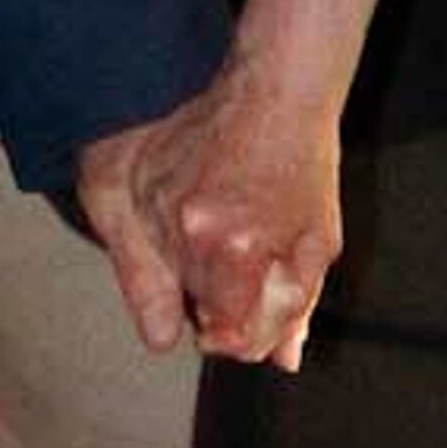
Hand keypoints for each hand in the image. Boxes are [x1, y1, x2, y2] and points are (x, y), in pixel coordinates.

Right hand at [79, 52, 342, 371]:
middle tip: (248, 266)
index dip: (246, 338)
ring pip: (163, 277)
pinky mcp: (129, 182)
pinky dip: (159, 243)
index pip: (228, 335)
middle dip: (221, 303)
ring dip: (189, 273)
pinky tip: (187, 222)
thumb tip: (281, 359)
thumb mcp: (318, 240)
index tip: (254, 323)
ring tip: (223, 229)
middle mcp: (186, 232)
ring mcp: (152, 205)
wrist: (274, 88)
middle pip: (194, 309)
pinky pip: (135, 242)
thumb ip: (295, 306)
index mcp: (237, 249)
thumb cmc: (303, 161)